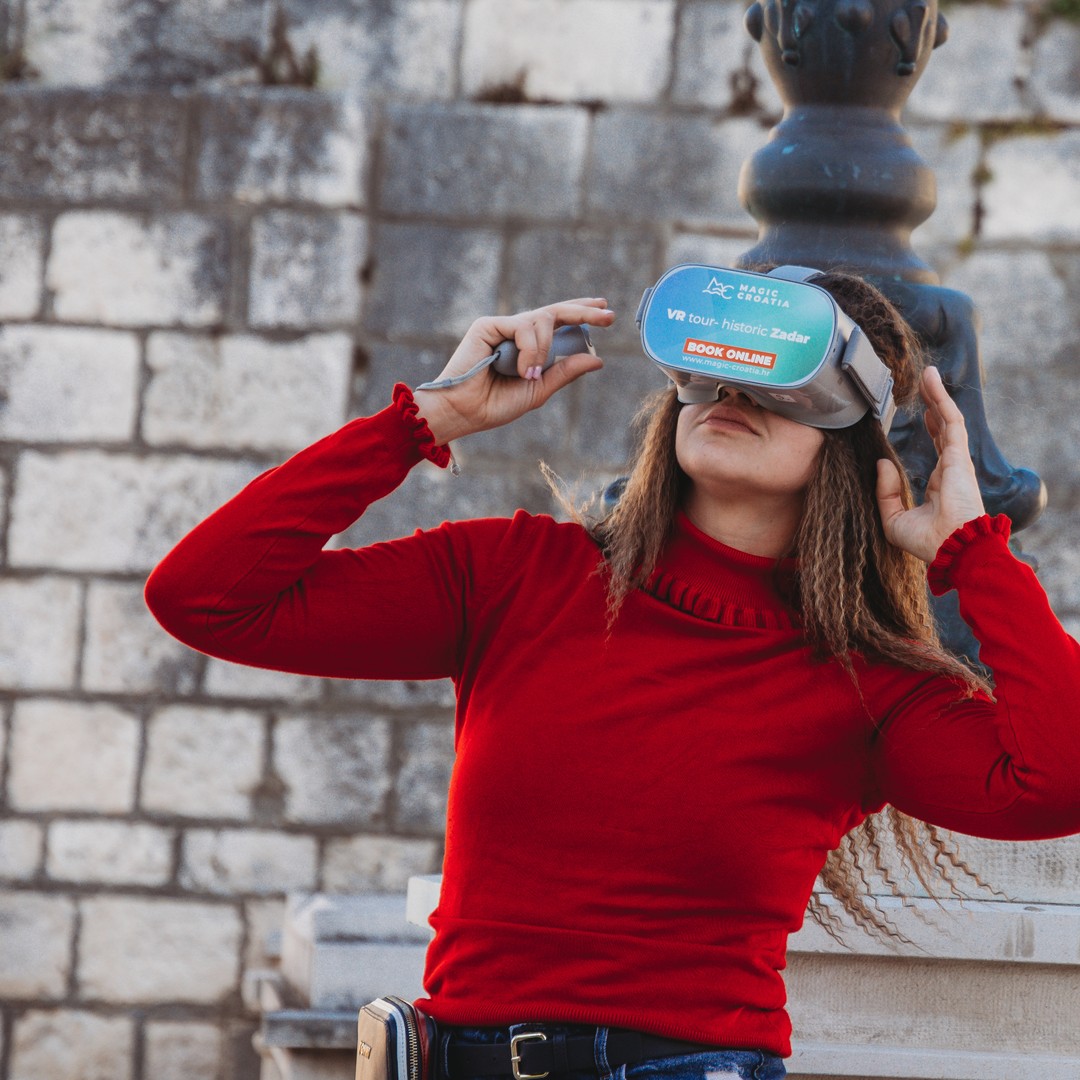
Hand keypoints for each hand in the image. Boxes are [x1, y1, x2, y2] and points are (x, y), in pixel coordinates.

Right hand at [412, 298, 614, 444]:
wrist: (463, 412)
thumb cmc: (494, 405)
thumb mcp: (538, 390)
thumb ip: (564, 372)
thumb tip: (597, 358)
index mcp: (526, 347)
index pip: (556, 324)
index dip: (580, 314)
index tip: (604, 312)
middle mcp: (514, 333)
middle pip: (554, 312)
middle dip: (582, 312)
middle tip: (607, 315)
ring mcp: (501, 327)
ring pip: (542, 320)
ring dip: (544, 350)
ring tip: (530, 376)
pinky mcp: (488, 325)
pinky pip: (523, 327)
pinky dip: (530, 349)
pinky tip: (521, 370)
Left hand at [876, 365, 985, 562]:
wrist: (951, 548)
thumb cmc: (927, 542)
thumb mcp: (893, 519)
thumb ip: (886, 492)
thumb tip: (881, 463)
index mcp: (941, 483)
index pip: (937, 447)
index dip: (930, 427)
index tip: (921, 413)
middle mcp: (951, 468)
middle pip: (943, 427)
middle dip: (934, 404)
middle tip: (923, 384)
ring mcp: (956, 460)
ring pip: (947, 419)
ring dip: (937, 395)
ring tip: (927, 374)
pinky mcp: (958, 456)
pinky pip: (950, 420)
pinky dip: (941, 399)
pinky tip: (932, 382)